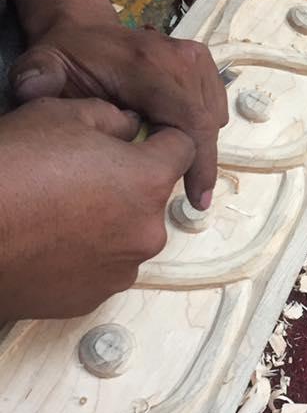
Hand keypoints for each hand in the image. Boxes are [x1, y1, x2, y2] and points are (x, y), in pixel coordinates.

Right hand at [0, 97, 194, 319]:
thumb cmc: (11, 170)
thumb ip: (110, 117)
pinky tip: (50, 240)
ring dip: (108, 220)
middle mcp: (147, 230)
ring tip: (58, 210)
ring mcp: (121, 269)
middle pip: (153, 195)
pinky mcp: (93, 298)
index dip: (161, 136)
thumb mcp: (59, 115)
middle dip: (128, 182)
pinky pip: (103, 265)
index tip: (142, 136)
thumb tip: (128, 127)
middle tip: (81, 173)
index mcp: (148, 181)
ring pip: (128, 233)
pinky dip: (86, 253)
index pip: (183, 148)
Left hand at [10, 18, 227, 209]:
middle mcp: (177, 57)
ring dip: (200, 146)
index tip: (195, 198)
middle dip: (201, 162)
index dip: (197, 161)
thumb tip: (34, 90)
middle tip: (193, 197)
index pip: (188, 118)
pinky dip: (202, 129)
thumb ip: (37, 78)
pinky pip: (214, 107)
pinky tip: (177, 139)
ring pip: (212, 117)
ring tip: (177, 166)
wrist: (83, 28)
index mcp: (144, 65)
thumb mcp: (43, 66)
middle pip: (204, 123)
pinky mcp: (202, 62)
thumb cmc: (67, 57)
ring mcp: (193, 57)